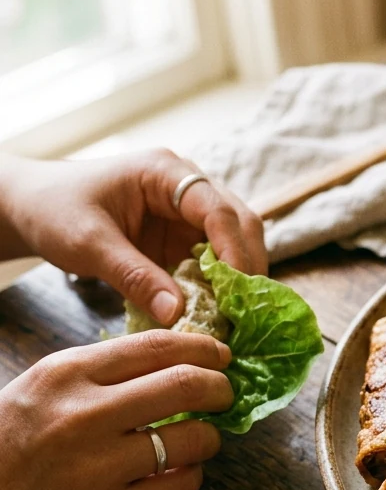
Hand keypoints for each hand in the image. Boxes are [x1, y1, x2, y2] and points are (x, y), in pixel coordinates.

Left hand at [0, 149, 266, 325]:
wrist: (33, 206)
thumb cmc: (55, 210)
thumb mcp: (88, 244)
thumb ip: (135, 276)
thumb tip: (178, 314)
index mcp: (165, 172)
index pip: (218, 210)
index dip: (234, 251)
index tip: (238, 292)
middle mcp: (188, 187)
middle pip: (240, 224)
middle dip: (248, 267)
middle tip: (247, 311)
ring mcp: (189, 212)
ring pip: (236, 243)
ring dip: (238, 279)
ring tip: (235, 316)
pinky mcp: (185, 236)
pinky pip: (215, 261)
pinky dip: (220, 287)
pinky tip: (218, 311)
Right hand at [0, 330, 234, 489]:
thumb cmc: (4, 446)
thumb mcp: (40, 390)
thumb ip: (100, 374)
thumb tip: (175, 362)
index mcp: (66, 375)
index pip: (157, 346)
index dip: (203, 349)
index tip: (221, 356)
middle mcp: (84, 415)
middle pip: (187, 385)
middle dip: (221, 388)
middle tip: (225, 395)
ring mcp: (97, 468)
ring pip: (193, 440)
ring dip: (209, 438)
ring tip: (200, 440)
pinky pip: (180, 488)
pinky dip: (190, 477)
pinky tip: (178, 474)